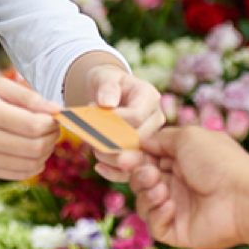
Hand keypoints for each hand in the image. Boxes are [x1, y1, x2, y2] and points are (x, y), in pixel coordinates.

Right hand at [0, 73, 60, 180]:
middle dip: (52, 138)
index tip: (53, 115)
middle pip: (34, 148)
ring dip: (45, 153)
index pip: (34, 126)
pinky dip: (32, 165)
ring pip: (29, 165)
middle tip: (51, 127)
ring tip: (42, 138)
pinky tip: (30, 151)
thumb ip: (25, 95)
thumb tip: (55, 110)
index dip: (52, 122)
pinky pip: (17, 174)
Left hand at [84, 65, 165, 181]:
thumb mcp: (104, 77)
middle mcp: (156, 117)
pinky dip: (116, 170)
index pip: (137, 116)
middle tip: (93, 144)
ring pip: (138, 155)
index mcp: (149, 96)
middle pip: (139, 139)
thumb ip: (107, 87)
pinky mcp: (145, 150)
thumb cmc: (107, 83)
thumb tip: (107, 102)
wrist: (108, 93)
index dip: (115, 123)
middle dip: (114, 144)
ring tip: (95, 153)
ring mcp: (152, 136)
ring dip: (113, 159)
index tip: (95, 123)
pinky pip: (133, 165)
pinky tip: (100, 168)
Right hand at [129, 126, 248, 248]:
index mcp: (180, 163)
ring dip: (147, 194)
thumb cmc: (220, 163)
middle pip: (140, 181)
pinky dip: (157, 214)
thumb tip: (140, 142)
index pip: (145, 161)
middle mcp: (178, 185)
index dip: (129, 160)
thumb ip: (159, 138)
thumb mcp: (187, 137)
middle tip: (149, 173)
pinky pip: (154, 225)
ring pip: (143, 203)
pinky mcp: (178, 231)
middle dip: (138, 175)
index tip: (118, 158)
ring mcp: (178, 209)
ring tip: (162, 190)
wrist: (244, 197)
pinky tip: (171, 206)